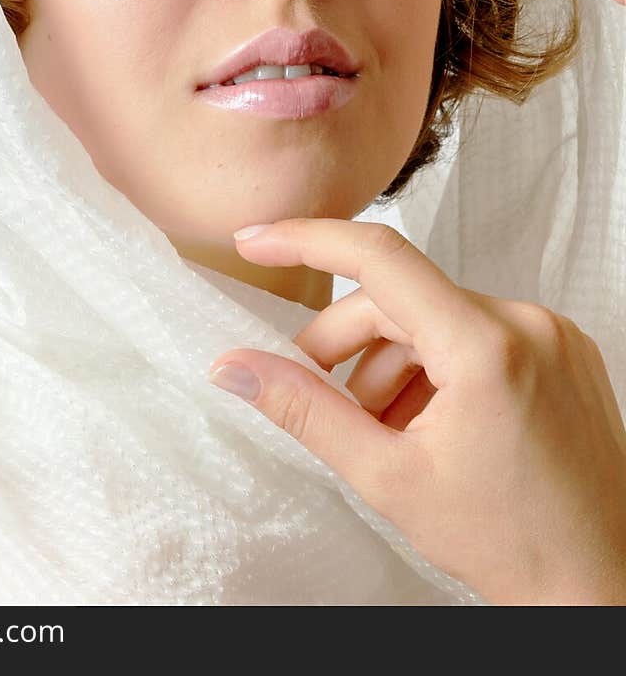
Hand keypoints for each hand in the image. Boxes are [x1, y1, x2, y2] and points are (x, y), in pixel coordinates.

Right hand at [208, 218, 625, 604]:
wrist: (599, 588)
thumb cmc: (514, 545)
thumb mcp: (388, 478)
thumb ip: (304, 410)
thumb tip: (237, 367)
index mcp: (485, 346)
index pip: (378, 256)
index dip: (306, 239)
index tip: (257, 239)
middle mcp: (526, 322)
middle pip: (400, 298)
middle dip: (346, 344)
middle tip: (315, 394)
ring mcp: (551, 332)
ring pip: (436, 316)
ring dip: (392, 363)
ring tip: (386, 432)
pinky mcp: (563, 348)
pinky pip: (476, 331)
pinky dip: (437, 366)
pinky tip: (429, 425)